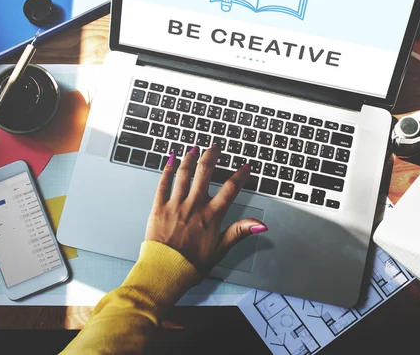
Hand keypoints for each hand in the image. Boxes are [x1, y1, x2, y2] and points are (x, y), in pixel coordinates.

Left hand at [145, 145, 266, 274]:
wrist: (164, 272)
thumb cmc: (191, 265)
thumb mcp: (220, 249)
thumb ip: (239, 232)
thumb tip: (260, 225)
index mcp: (211, 216)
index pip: (230, 189)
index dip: (240, 176)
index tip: (245, 167)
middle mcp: (194, 206)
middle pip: (205, 173)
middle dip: (212, 156)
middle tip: (215, 146)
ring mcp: (175, 205)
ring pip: (184, 174)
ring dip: (190, 158)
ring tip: (195, 148)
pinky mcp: (159, 208)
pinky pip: (163, 184)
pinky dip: (167, 170)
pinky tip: (171, 160)